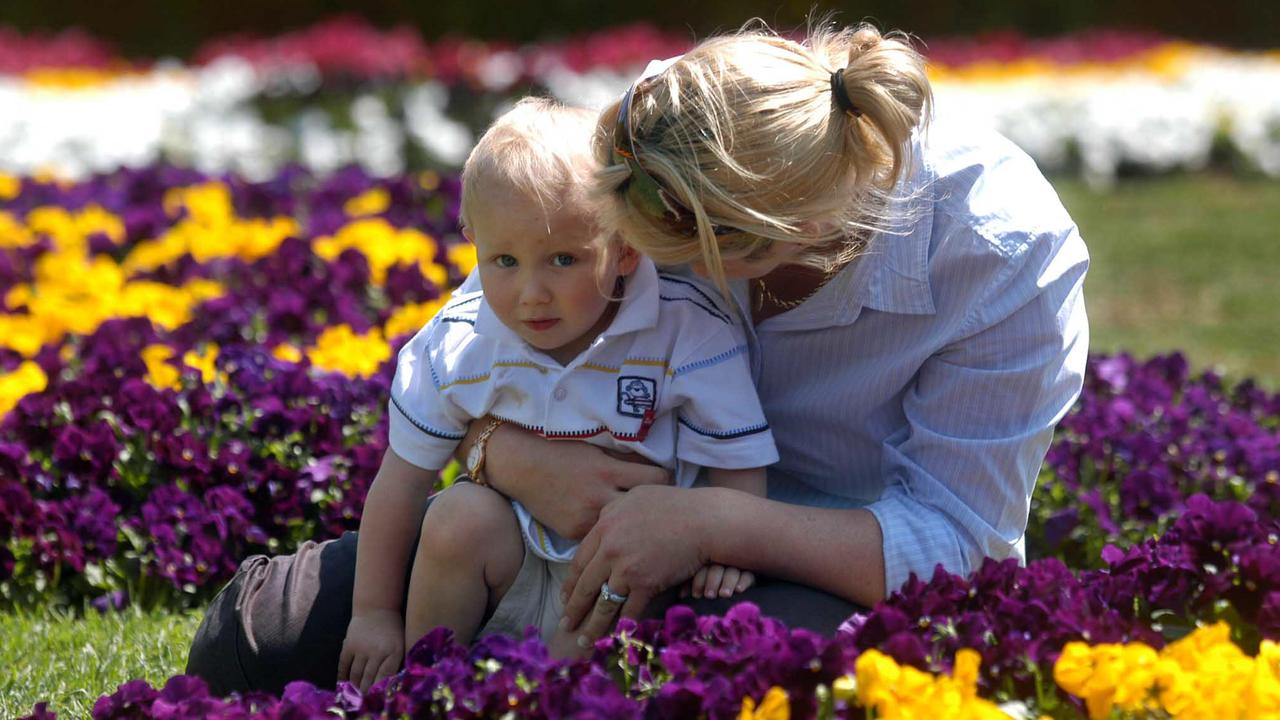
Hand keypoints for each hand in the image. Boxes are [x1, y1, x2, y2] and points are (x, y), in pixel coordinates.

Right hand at [338, 609, 403, 692]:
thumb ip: (395, 663)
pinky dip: (342, 676)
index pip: (385, 676)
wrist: (377, 607)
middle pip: (369, 678)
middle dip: (366, 692)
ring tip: (355, 696)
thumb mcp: (401, 644)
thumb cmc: (392, 630)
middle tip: (364, 701)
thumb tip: (388, 685)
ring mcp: (361, 647)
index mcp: (394, 651)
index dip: (379, 690)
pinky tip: (343, 684)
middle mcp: (377, 650)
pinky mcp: (349, 644)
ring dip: (354, 687)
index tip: (377, 699)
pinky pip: (344, 665)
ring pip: (356, 674)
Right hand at [483, 423, 671, 539]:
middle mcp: (600, 496)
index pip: (657, 478)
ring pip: (624, 530)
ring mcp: (586, 518)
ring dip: (632, 527)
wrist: (522, 467)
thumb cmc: (562, 452)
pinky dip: (607, 535)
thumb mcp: (598, 450)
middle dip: (654, 509)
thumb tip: (657, 471)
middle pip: (645, 508)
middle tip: (659, 508)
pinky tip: (611, 532)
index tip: (664, 482)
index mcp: (608, 470)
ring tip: (639, 524)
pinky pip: (601, 538)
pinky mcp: (573, 533)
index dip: (665, 479)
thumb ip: (625, 462)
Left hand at [559, 485, 712, 644]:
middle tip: (565, 625)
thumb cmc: (674, 505)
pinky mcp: (646, 584)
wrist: (704, 519)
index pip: (578, 561)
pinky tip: (615, 638)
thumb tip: (601, 524)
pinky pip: (629, 611)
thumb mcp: (634, 497)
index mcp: (604, 526)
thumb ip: (612, 512)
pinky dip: (622, 627)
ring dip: (592, 627)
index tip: (564, 598)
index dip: (570, 584)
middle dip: (573, 609)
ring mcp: (627, 568)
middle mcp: (610, 549)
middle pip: (585, 586)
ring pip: (603, 604)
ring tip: (583, 641)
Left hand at [686, 564, 755, 598]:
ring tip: (724, 595)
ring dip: (727, 583)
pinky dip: (743, 581)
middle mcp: (723, 561)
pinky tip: (739, 590)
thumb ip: (691, 585)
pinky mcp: (752, 573)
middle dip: (712, 581)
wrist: (739, 586)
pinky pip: (748, 575)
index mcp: (708, 561)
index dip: (699, 581)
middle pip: (716, 568)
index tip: (696, 595)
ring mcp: (738, 566)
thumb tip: (681, 595)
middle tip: (709, 596)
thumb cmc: (712, 588)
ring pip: (732, 571)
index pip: (702, 567)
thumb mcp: (700, 584)